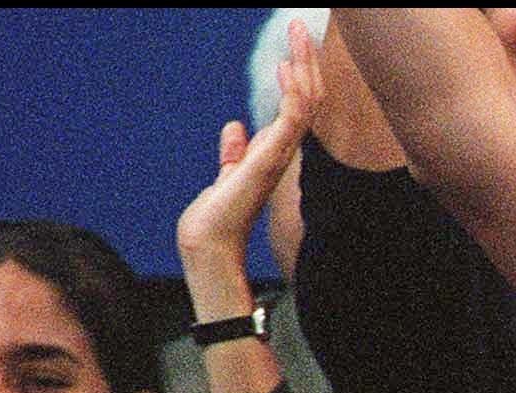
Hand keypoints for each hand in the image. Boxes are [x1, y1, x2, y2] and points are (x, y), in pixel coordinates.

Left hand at [175, 19, 319, 278]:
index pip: (297, 108)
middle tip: (300, 27)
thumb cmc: (217, 216)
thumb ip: (233, 152)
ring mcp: (280, 156)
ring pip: (305, 104)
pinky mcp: (270, 161)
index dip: (298, 76)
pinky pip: (292, 121)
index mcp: (275, 152)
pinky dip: (293, 93)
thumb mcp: (226, 175)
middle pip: (306, 99)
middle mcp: (283, 152)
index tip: (292, 48)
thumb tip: (234, 126)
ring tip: (298, 36)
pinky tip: (287, 68)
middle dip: (305, 62)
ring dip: (303, 68)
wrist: (209, 242)